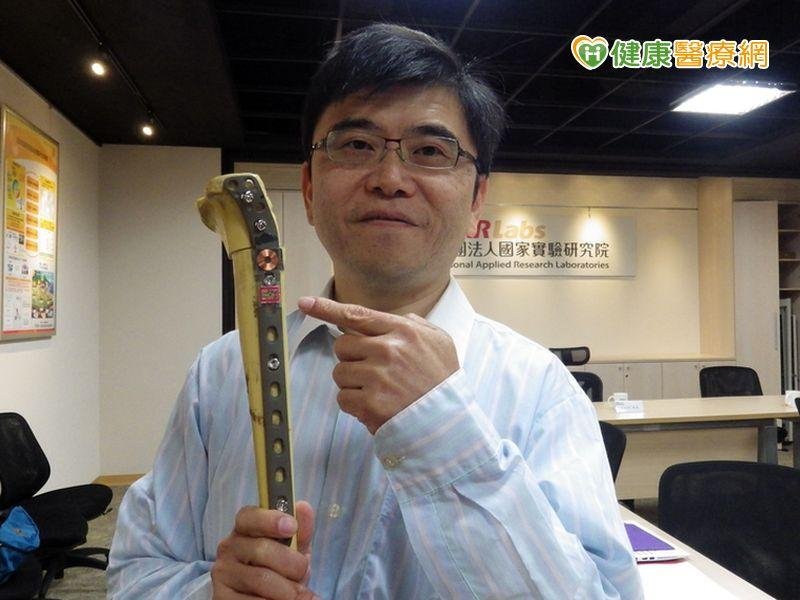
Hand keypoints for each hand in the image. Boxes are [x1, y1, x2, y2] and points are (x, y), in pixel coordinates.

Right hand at [211, 501, 315, 598]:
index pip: (249, 516)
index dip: (270, 519)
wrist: (267, 597)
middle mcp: (229, 548)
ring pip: (261, 578)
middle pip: (261, 549)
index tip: (291, 526)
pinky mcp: (221, 598)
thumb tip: (302, 507)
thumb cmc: (281, 568)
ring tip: (298, 594)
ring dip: (287, 589)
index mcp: (245, 529)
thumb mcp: (293, 549)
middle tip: (304, 572)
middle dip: (292, 563)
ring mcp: (222, 574)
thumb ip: (300, 531)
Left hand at [298, 297, 458, 433]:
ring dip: (352, 383)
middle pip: (342, 345)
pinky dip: (354, 404)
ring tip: (378, 391)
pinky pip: (343, 398)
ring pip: (339, 372)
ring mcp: (378, 377)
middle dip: (351, 357)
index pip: (357, 315)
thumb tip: (399, 318)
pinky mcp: (370, 403)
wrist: (449, 424)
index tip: (305, 303)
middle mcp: (388, 350)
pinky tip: (375, 406)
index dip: (327, 308)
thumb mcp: (440, 342)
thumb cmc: (443, 382)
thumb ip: (417, 325)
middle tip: (372, 371)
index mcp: (403, 331)